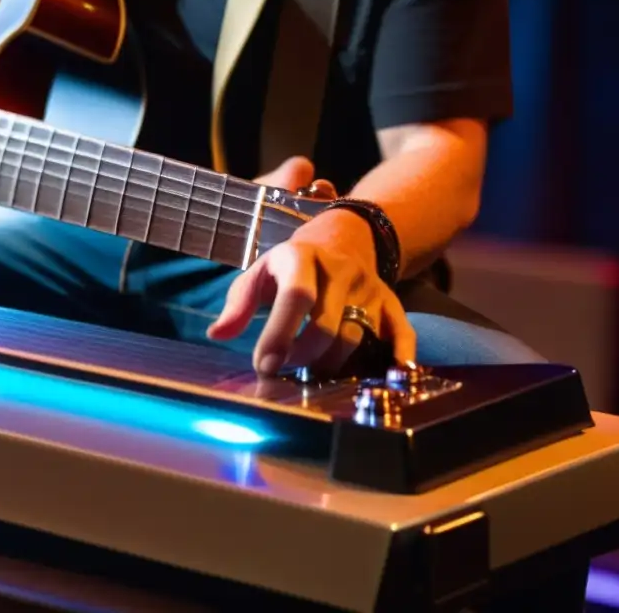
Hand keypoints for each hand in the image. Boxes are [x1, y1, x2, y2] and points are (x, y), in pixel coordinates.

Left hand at [207, 156, 416, 374]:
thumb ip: (238, 303)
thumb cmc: (288, 267)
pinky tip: (388, 379)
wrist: (341, 239)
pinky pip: (401, 333)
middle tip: (283, 370)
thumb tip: (217, 333)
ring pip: (355, 337)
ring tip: (309, 373)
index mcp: (302, 257)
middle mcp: (340, 270)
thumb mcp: (258, 274)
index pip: (296, 296)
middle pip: (327, 325)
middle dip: (302, 355)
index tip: (264, 365)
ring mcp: (369, 287)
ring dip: (330, 365)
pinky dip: (398, 358)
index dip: (280, 334)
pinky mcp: (391, 303)